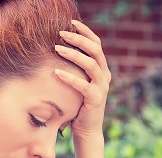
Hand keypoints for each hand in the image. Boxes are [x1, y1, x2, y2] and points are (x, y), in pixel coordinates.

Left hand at [54, 20, 110, 139]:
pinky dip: (70, 77)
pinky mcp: (95, 100)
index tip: (71, 23)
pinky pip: (83, 85)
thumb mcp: (78, 83)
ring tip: (57, 48)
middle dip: (79, 39)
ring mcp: (102, 88)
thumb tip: (57, 50)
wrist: (86, 130)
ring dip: (74, 55)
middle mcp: (104, 76)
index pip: (97, 45)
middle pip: (96, 51)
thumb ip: (74, 69)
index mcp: (102, 70)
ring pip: (91, 65)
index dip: (86, 32)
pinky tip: (56, 72)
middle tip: (61, 33)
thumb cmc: (77, 105)